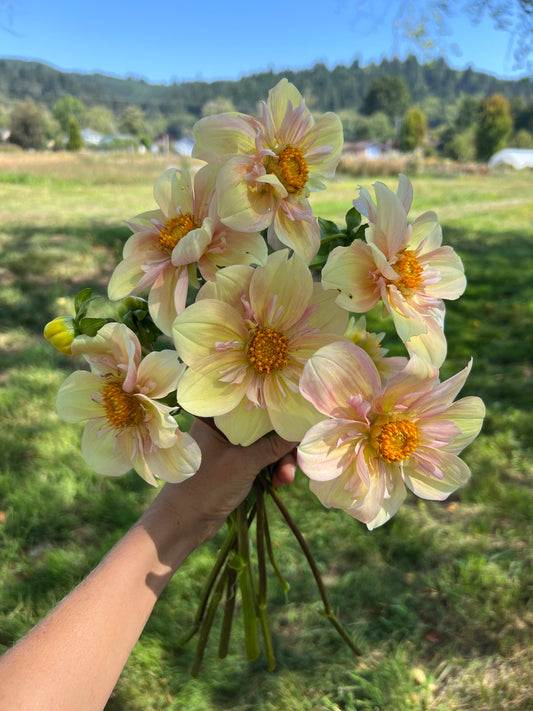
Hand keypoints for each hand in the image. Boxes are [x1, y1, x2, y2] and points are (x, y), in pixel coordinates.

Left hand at [145, 418, 297, 553]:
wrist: (184, 523)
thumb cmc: (206, 486)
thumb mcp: (244, 463)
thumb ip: (275, 445)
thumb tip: (304, 426)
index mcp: (216, 415)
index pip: (253, 401)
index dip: (278, 407)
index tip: (300, 416)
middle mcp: (222, 425)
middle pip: (264, 423)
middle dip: (283, 442)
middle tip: (294, 458)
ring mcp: (230, 444)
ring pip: (266, 442)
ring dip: (280, 459)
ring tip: (285, 479)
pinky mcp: (236, 462)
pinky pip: (262, 457)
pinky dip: (273, 468)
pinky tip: (278, 483)